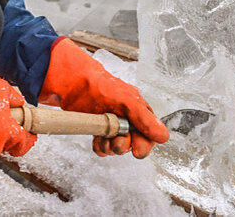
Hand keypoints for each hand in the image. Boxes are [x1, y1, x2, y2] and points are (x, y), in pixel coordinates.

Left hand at [38, 38, 168, 157]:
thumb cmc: (99, 86)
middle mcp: (126, 118)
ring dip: (111, 147)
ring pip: (117, 147)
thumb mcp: (126, 101)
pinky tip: (97, 141)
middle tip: (118, 142)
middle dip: (125, 146)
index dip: (145, 144)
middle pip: (134, 143)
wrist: (71, 84)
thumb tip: (163, 135)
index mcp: (137, 109)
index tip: (138, 150)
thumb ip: (145, 119)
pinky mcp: (98, 129)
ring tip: (104, 138)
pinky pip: (104, 147)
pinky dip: (101, 147)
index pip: (149, 134)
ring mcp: (111, 125)